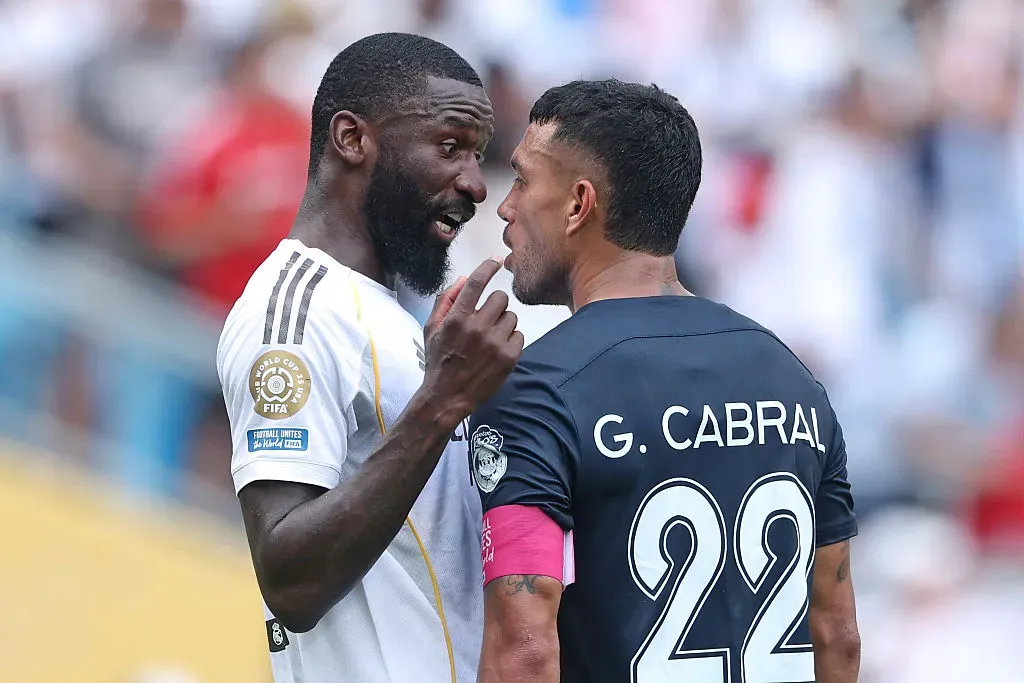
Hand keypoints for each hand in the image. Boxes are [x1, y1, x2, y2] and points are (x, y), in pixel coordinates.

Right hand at [421, 258, 523, 423]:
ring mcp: (494, 343)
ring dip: (503, 323)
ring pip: (512, 317)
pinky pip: (519, 335)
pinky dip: (510, 340)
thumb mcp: (431, 328)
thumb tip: (464, 278)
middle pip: (500, 298)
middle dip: (494, 305)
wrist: (447, 397)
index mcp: (456, 318)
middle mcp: (477, 328)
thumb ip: (446, 300)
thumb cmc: (438, 361)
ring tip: (490, 338)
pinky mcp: (509, 357)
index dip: (487, 268)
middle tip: (486, 318)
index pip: (476, 283)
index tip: (495, 261)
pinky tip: (496, 350)